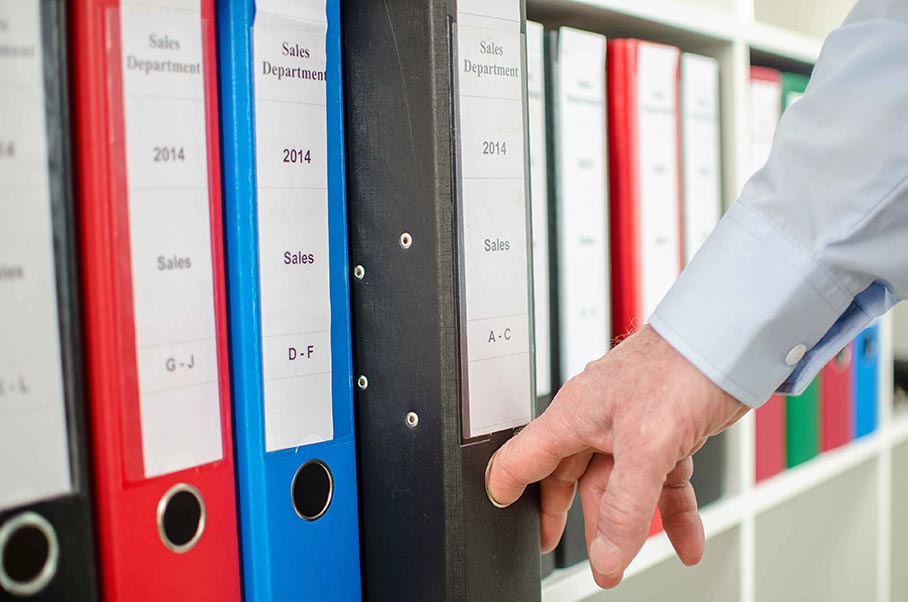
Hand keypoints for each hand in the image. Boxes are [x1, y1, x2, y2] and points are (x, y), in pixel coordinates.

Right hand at [485, 325, 748, 587]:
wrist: (732, 340)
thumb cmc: (681, 365)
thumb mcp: (647, 445)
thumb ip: (625, 506)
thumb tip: (608, 556)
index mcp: (575, 415)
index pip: (525, 457)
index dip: (507, 486)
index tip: (500, 510)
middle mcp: (598, 419)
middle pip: (574, 478)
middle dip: (576, 518)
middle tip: (569, 548)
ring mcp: (633, 425)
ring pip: (621, 484)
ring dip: (629, 524)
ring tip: (627, 559)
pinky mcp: (668, 429)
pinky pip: (662, 480)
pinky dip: (671, 511)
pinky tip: (685, 537)